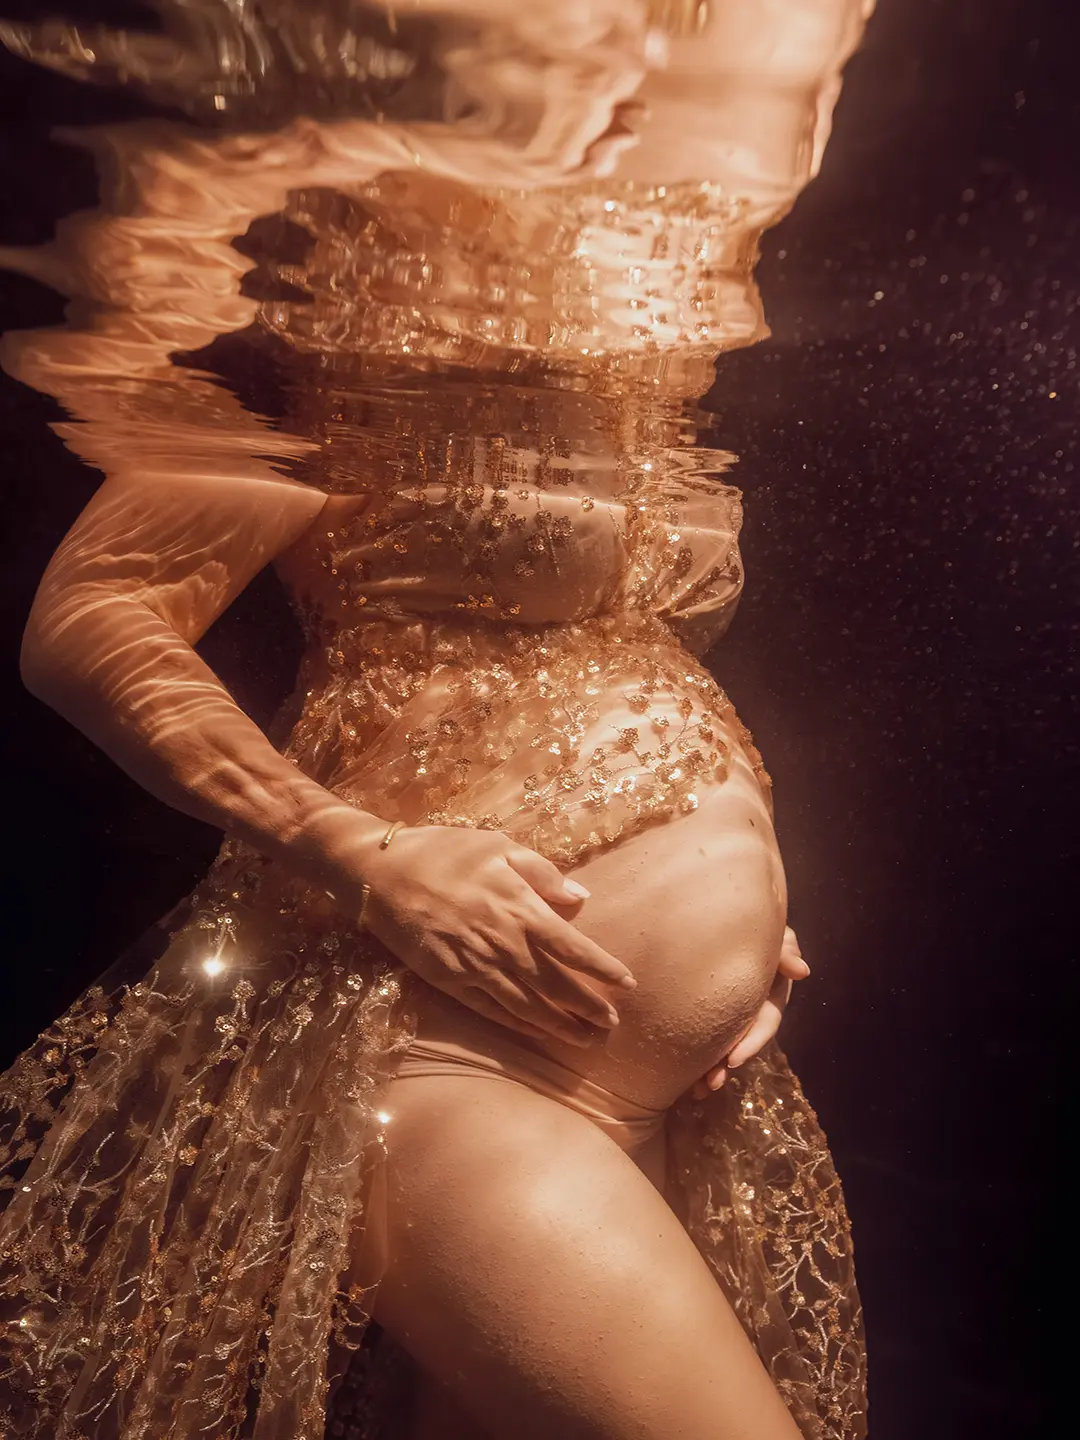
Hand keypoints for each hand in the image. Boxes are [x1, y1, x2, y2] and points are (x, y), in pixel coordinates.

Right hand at [353, 825, 636, 1046]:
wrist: (381, 873)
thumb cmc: (444, 852)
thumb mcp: (499, 847)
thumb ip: (542, 873)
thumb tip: (581, 896)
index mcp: (520, 908)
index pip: (572, 947)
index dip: (602, 969)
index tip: (627, 984)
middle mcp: (503, 943)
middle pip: (555, 984)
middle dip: (587, 1007)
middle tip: (613, 1025)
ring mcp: (475, 966)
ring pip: (526, 1005)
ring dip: (559, 1024)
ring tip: (585, 1039)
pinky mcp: (450, 980)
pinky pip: (491, 1009)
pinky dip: (519, 1024)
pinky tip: (537, 1032)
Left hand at [689, 925, 809, 1099]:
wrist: (732, 918)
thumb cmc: (759, 928)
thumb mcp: (778, 936)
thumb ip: (786, 951)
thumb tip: (802, 971)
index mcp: (772, 995)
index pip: (766, 1022)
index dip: (752, 1042)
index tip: (734, 1059)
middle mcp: (755, 1009)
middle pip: (743, 1042)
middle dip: (727, 1065)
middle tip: (710, 1083)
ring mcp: (735, 1013)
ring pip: (725, 1045)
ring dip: (713, 1068)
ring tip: (697, 1090)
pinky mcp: (713, 1012)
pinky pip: (706, 1035)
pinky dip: (697, 1055)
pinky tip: (685, 1077)